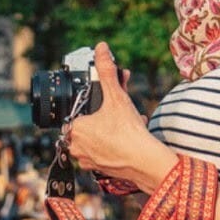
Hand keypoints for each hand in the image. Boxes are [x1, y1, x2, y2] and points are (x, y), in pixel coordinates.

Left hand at [64, 42, 176, 195]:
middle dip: (105, 114)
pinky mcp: (100, 170)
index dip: (94, 105)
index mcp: (74, 129)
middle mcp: (76, 147)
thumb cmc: (128, 132)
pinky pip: (104, 151)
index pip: (78, 111)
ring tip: (128, 121)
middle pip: (89, 122)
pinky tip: (129, 136)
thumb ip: (106, 71)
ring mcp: (87, 160)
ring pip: (97, 137)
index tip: (106, 103)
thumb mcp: (116, 96)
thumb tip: (101, 49)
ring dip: (111, 127)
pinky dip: (114, 143)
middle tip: (120, 109)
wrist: (145, 162)